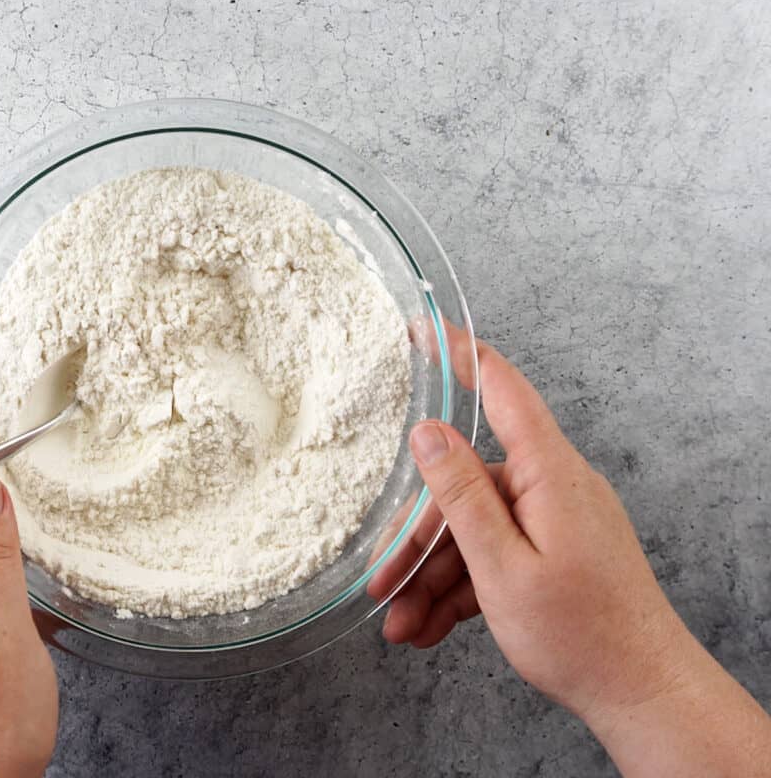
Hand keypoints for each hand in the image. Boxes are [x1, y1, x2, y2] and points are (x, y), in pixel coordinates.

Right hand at [380, 341, 770, 774]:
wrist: (642, 695)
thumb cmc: (582, 636)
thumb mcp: (502, 567)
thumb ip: (461, 494)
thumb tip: (427, 432)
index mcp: (550, 474)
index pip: (502, 389)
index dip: (459, 354)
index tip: (420, 329)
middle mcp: (553, 487)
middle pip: (466, 487)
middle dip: (419, 541)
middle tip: (382, 585)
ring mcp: (553, 521)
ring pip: (473, 531)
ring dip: (432, 579)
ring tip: (404, 626)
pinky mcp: (553, 551)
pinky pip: (494, 556)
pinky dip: (460, 591)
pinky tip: (431, 628)